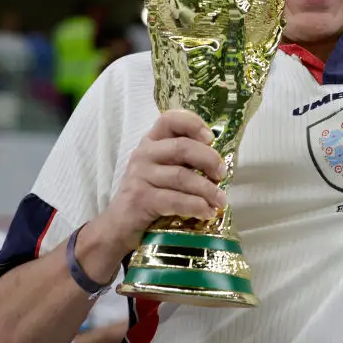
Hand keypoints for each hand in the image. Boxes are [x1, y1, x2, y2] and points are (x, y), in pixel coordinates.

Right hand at [99, 109, 227, 253]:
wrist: (121, 223)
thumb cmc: (150, 194)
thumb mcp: (165, 170)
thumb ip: (186, 161)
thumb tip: (219, 165)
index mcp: (152, 142)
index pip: (170, 119)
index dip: (193, 124)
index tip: (211, 139)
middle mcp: (144, 154)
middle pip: (182, 147)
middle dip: (209, 160)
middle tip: (222, 174)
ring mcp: (140, 175)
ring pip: (181, 176)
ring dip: (207, 189)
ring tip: (220, 201)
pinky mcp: (140, 199)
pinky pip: (175, 200)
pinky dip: (196, 206)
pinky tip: (207, 212)